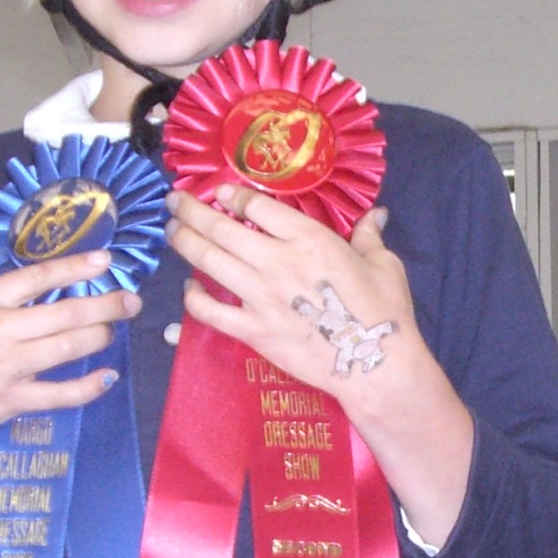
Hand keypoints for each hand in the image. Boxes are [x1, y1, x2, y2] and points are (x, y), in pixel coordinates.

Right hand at [0, 250, 141, 468]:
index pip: (36, 278)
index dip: (74, 267)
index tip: (104, 261)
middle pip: (64, 312)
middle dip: (104, 304)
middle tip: (130, 300)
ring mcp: (9, 368)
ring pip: (68, 348)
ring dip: (100, 337)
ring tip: (117, 329)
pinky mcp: (13, 401)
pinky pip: (60, 394)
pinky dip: (88, 387)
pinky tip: (107, 377)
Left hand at [165, 190, 424, 403]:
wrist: (373, 364)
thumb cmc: (385, 312)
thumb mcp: (383, 264)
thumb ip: (369, 235)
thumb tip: (377, 213)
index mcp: (309, 239)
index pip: (256, 207)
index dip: (233, 196)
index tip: (221, 193)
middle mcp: (277, 262)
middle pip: (220, 227)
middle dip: (191, 210)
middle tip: (174, 201)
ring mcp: (260, 297)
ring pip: (207, 261)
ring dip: (184, 241)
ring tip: (172, 230)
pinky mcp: (252, 331)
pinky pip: (209, 311)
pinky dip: (192, 298)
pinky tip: (189, 288)